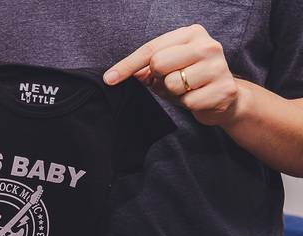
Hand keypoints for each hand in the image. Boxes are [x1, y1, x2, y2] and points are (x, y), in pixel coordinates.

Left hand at [104, 24, 242, 125]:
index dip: (127, 65)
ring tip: (185, 90)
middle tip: (170, 80)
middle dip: (158, 78)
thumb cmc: (190, 78)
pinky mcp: (224, 89)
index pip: (151, 49)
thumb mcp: (168, 67)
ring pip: (172, 84)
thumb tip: (116, 75)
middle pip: (159, 63)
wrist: (225, 96)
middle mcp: (208, 46)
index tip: (109, 79)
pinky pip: (188, 101)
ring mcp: (219, 66)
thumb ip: (145, 67)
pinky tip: (197, 98)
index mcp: (191, 33)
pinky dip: (186, 104)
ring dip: (172, 93)